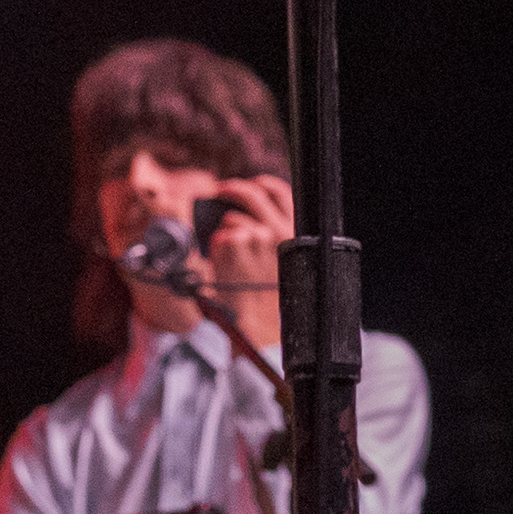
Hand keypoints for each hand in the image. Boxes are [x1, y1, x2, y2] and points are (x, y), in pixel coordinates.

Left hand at [200, 173, 293, 355]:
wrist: (259, 328)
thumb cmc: (270, 304)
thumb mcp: (285, 266)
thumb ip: (276, 240)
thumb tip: (256, 221)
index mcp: (295, 234)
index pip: (280, 193)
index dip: (263, 185)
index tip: (253, 185)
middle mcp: (278, 230)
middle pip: (252, 193)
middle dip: (232, 189)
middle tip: (220, 191)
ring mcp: (255, 235)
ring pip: (231, 219)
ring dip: (224, 234)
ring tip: (229, 261)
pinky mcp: (232, 243)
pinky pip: (218, 237)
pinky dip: (216, 250)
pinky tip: (225, 270)